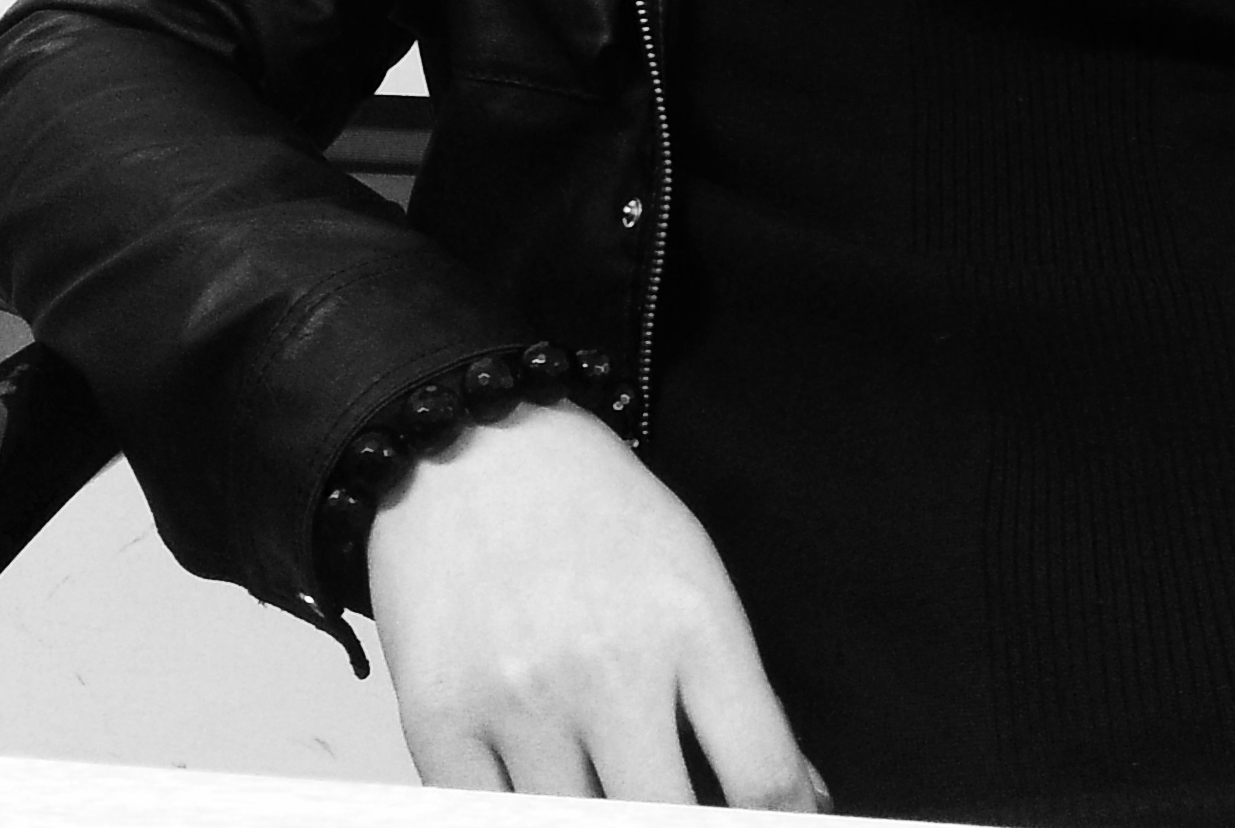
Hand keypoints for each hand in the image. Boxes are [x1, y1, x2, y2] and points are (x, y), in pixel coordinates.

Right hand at [366, 397, 826, 806]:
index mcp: (691, 622)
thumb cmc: (593, 510)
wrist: (472, 444)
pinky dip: (522, 822)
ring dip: (601, 820)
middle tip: (684, 806)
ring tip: (610, 788)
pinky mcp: (439, 722)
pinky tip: (548, 795)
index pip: (763, 779)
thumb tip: (795, 797)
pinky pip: (488, 826)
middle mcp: (609, 666)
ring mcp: (520, 701)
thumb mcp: (693, 571)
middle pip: (672, 825)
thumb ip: (739, 690)